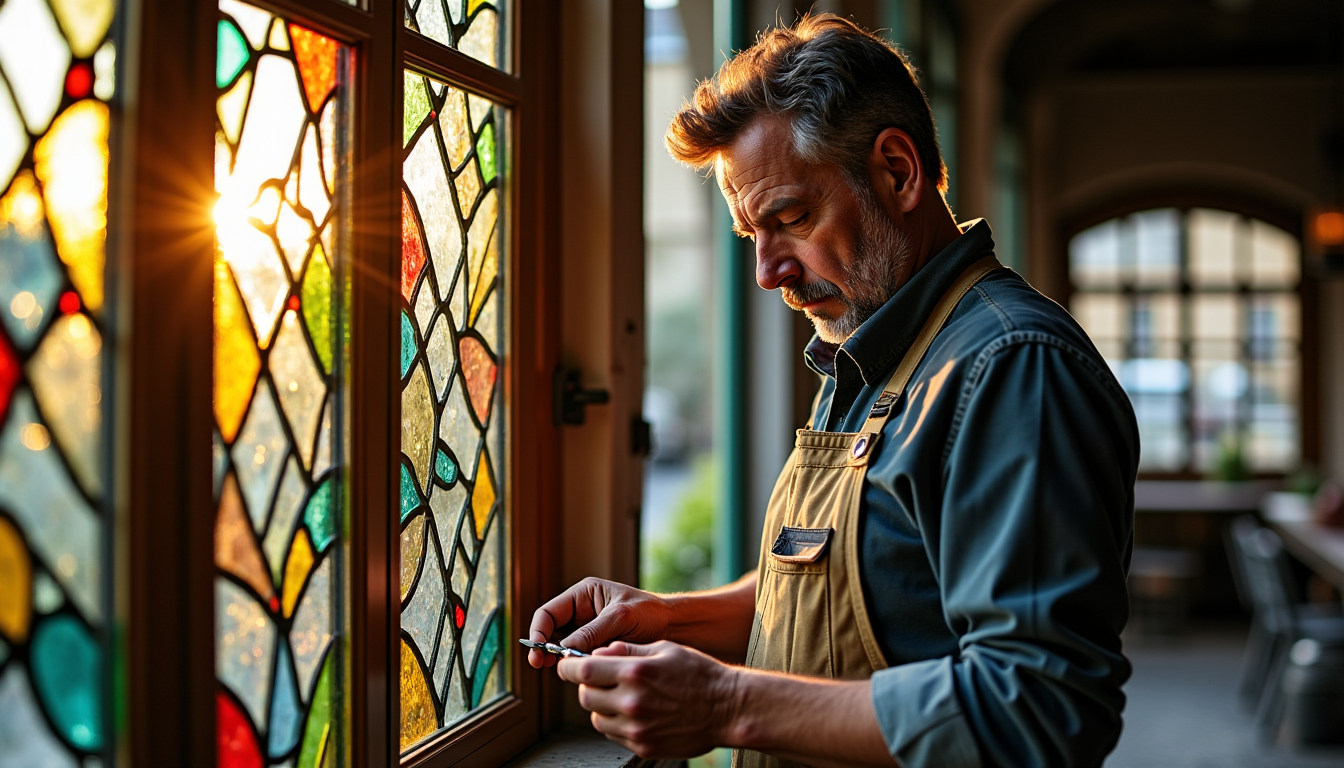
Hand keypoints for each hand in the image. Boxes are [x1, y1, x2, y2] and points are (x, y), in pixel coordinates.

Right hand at [527, 578, 671, 668]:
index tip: (538, 648)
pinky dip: (577, 666)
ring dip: (560, 659)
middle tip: (541, 664)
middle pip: (550, 632)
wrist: (674, 629)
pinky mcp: (596, 650)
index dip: (538, 630)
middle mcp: (581, 614)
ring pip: (561, 649)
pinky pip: (578, 659)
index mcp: (583, 595)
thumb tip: (563, 649)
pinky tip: (582, 672)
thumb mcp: (621, 617)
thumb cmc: (650, 613)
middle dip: (544, 648)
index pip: (548, 612)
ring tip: (564, 669)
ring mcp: (587, 633)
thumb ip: (592, 631)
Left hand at [557, 641, 740, 758]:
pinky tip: (636, 711)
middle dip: (587, 685)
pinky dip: (617, 723)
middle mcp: (631, 703)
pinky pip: (614, 735)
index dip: (568, 666)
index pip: (583, 671)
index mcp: (635, 673)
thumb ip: (627, 650)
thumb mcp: (664, 648)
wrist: (727, 708)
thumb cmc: (699, 673)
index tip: (567, 664)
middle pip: (585, 696)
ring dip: (601, 706)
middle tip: (602, 679)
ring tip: (623, 696)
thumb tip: (598, 652)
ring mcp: (636, 729)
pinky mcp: (643, 747)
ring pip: (596, 718)